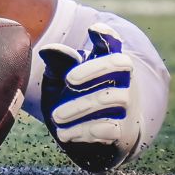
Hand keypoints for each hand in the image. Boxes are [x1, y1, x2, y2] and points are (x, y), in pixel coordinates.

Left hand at [38, 23, 143, 172]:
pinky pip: (108, 127)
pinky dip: (83, 130)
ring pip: (109, 98)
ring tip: (56, 116)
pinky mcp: (123, 131)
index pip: (113, 43)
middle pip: (119, 63)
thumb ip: (58, 65)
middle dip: (93, 69)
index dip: (107, 35)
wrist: (94, 143)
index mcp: (105, 63)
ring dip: (79, 107)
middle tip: (69, 80)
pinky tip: (64, 133)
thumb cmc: (75, 100)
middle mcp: (122, 80)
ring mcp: (126, 105)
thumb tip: (48, 49)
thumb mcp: (61, 81)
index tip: (94, 30)